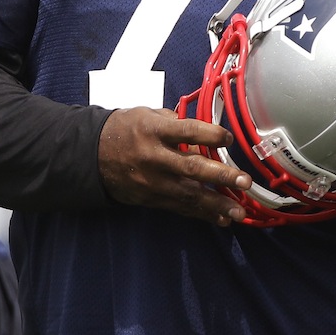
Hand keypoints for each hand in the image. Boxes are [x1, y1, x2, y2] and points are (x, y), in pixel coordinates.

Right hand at [97, 107, 251, 226]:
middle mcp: (154, 157)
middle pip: (191, 167)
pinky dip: (201, 214)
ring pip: (188, 195)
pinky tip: (221, 219)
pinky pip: (179, 208)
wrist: (92, 155)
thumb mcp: (147, 115)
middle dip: (220, 176)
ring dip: (216, 205)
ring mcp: (152, 181)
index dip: (209, 134)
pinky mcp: (151, 198)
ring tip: (239, 212)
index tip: (228, 137)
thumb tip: (202, 136)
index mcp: (153, 130)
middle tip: (244, 181)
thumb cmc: (126, 128)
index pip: (186, 131)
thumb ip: (175, 123)